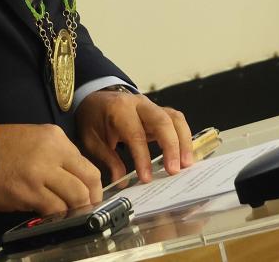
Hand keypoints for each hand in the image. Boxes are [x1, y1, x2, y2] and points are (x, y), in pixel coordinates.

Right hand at [0, 124, 102, 214]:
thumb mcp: (34, 139)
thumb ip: (56, 155)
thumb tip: (74, 179)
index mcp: (55, 137)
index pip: (86, 164)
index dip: (92, 186)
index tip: (90, 196)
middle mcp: (53, 151)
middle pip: (88, 181)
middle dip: (91, 199)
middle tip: (86, 209)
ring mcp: (42, 171)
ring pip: (76, 198)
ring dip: (73, 210)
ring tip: (66, 214)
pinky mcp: (30, 191)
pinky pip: (55, 210)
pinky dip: (56, 217)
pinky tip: (49, 216)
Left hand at [75, 89, 192, 183]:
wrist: (95, 98)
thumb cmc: (93, 118)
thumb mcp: (91, 138)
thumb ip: (107, 158)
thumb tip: (121, 181)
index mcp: (119, 110)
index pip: (136, 134)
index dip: (143, 157)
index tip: (146, 179)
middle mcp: (138, 104)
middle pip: (162, 121)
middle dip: (171, 146)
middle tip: (174, 171)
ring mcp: (151, 106)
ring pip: (175, 118)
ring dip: (184, 141)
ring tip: (187, 165)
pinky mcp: (159, 111)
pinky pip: (177, 120)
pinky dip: (184, 136)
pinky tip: (186, 155)